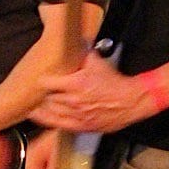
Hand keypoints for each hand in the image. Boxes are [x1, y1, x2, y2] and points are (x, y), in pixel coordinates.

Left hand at [33, 52, 151, 134]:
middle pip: (47, 97)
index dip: (43, 79)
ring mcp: (76, 115)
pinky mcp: (80, 126)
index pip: (46, 82)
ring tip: (40, 101)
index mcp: (75, 83)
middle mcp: (73, 100)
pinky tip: (38, 115)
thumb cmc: (115, 83)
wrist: (130, 101)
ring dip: (44, 105)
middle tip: (43, 89)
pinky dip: (45, 119)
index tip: (42, 77)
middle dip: (45, 92)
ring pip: (49, 111)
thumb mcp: (97, 62)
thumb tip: (74, 42)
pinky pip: (56, 124)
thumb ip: (82, 53)